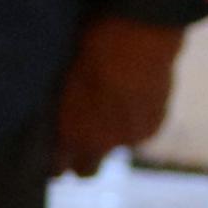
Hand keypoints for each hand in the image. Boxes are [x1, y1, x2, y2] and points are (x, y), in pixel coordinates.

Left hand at [49, 16, 188, 178]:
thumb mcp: (64, 77)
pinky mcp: (154, 126)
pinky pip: (141, 133)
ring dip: (113, 136)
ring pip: (117, 150)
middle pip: (86, 172)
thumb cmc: (90, 46)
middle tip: (79, 141)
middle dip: (81, 162)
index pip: (56, 169)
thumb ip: (61, 106)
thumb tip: (56, 114)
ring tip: (111, 105)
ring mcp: (130, 138)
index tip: (53, 154)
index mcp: (69, 134)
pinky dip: (137, 120)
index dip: (54, 163)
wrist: (138, 35)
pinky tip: (134, 96)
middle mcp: (100, 144)